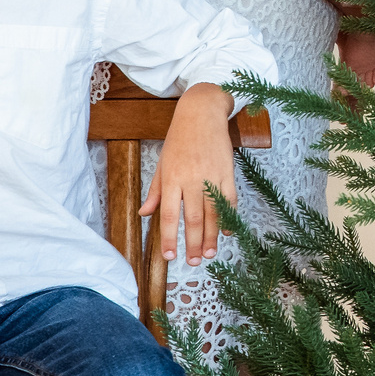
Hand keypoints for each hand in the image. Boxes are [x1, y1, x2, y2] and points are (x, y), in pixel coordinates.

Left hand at [141, 82, 238, 265]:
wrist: (202, 113)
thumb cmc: (179, 138)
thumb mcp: (162, 163)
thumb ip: (155, 191)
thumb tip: (144, 213)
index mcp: (172, 178)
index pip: (169, 215)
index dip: (169, 238)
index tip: (170, 256)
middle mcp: (191, 179)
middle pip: (193, 219)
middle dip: (193, 243)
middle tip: (194, 262)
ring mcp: (212, 176)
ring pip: (212, 213)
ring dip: (211, 236)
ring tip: (209, 254)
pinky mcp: (228, 171)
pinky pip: (230, 199)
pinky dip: (228, 217)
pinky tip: (226, 231)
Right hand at [338, 28, 374, 89]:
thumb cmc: (358, 30)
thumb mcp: (343, 36)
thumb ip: (334, 41)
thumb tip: (322, 40)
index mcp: (347, 64)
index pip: (342, 77)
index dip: (340, 84)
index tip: (339, 89)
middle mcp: (358, 69)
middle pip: (354, 83)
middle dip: (352, 88)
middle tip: (349, 91)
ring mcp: (370, 69)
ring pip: (366, 82)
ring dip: (365, 85)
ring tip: (364, 86)